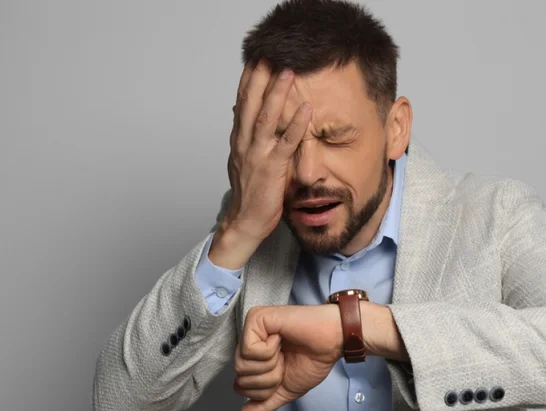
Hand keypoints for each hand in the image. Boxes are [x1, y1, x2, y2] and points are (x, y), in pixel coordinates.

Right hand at [209, 58, 312, 269]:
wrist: (245, 222)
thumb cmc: (251, 191)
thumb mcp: (245, 157)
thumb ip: (246, 134)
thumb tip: (239, 110)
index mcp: (240, 138)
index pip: (242, 101)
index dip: (249, 78)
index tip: (257, 56)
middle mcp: (244, 142)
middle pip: (250, 103)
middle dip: (260, 77)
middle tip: (270, 53)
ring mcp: (256, 155)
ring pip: (265, 118)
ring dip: (277, 94)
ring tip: (289, 71)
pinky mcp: (271, 169)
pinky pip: (285, 144)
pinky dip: (296, 125)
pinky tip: (306, 109)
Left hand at [233, 305, 342, 410]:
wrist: (331, 342)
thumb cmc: (313, 359)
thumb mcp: (285, 390)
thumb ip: (262, 403)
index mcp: (254, 357)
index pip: (240, 386)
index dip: (264, 389)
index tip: (284, 371)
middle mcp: (249, 341)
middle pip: (240, 376)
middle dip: (268, 378)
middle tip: (285, 360)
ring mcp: (250, 329)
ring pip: (242, 365)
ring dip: (271, 365)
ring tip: (284, 349)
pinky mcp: (255, 318)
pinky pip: (249, 350)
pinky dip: (269, 351)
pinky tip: (280, 337)